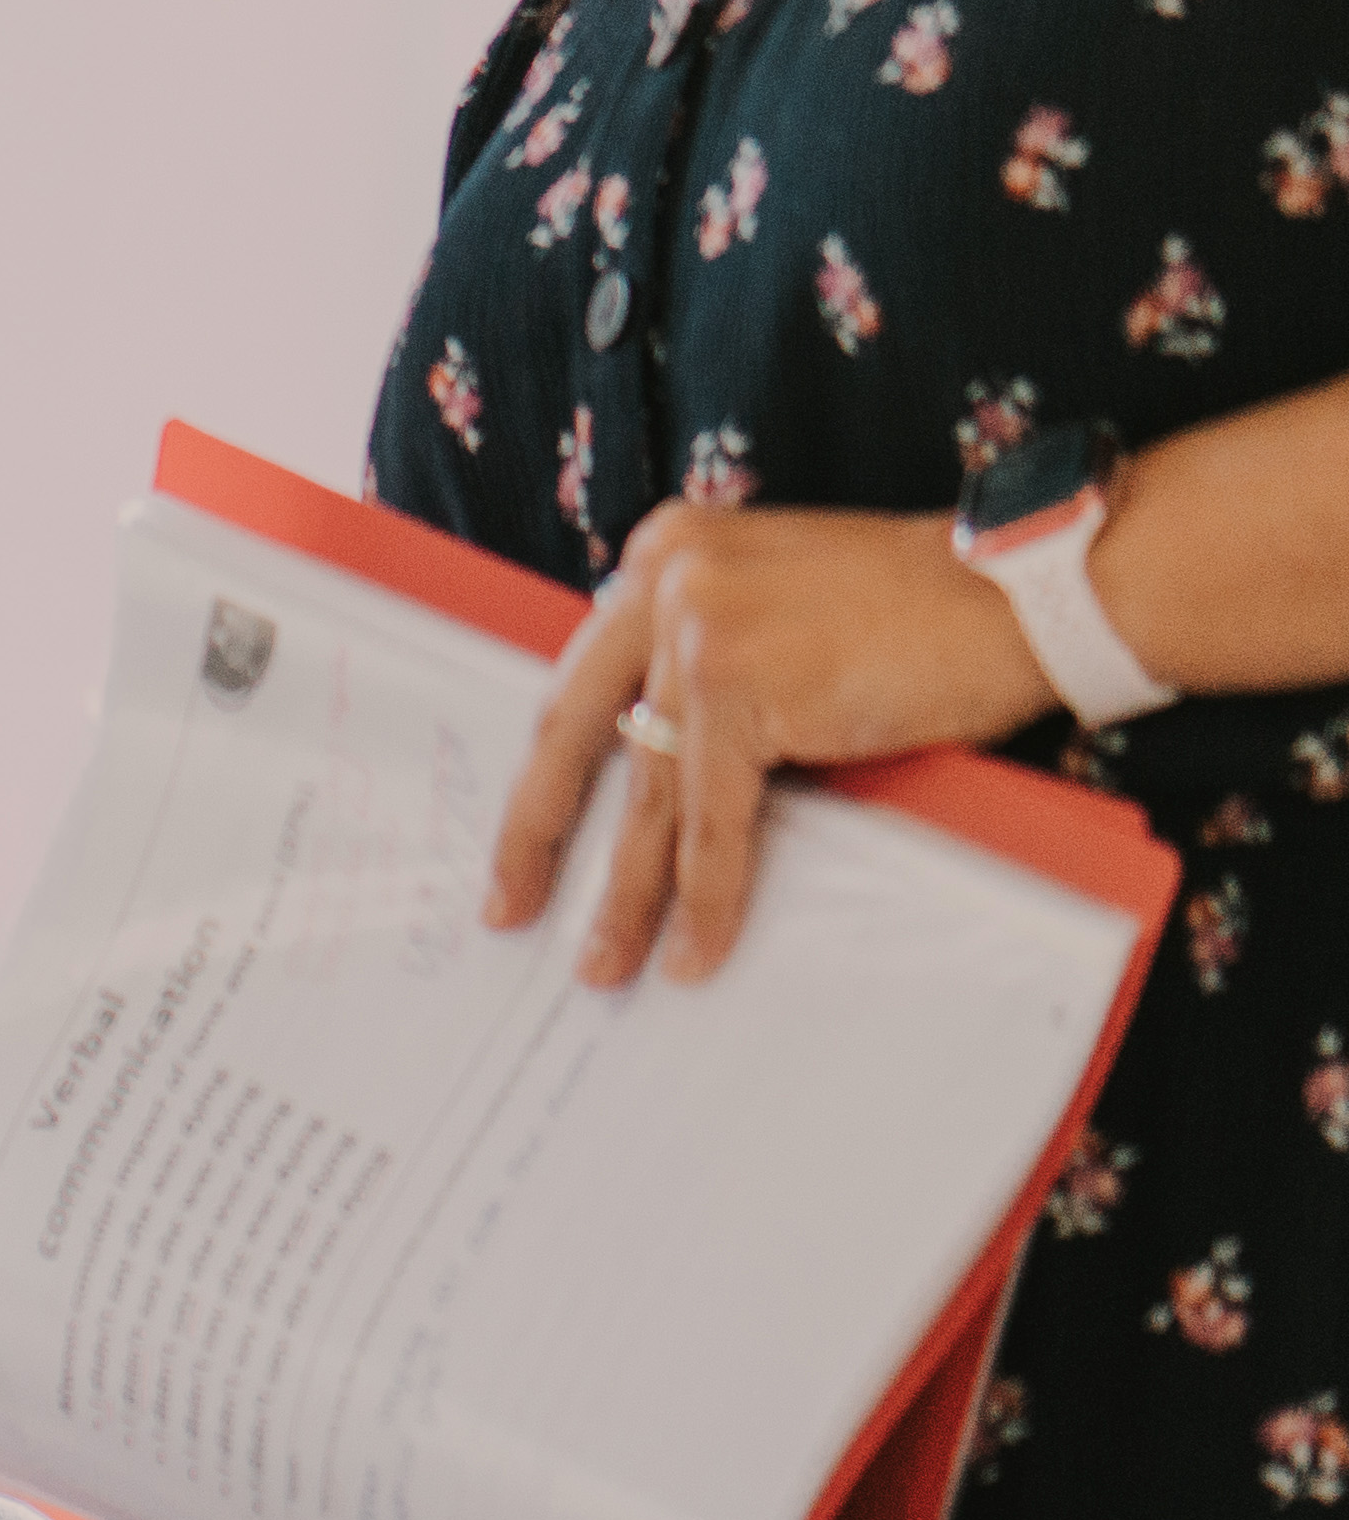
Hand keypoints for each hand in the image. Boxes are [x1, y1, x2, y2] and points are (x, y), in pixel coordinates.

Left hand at [487, 497, 1055, 988]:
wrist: (1014, 591)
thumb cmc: (917, 612)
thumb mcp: (778, 610)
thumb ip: (710, 661)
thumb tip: (657, 776)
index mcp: (663, 555)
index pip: (584, 678)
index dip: (549, 768)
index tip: (521, 835)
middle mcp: (664, 579)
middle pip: (574, 729)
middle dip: (535, 833)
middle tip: (505, 910)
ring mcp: (698, 628)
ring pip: (643, 790)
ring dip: (623, 891)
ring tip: (603, 964)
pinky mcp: (742, 683)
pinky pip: (710, 817)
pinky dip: (706, 894)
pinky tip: (694, 950)